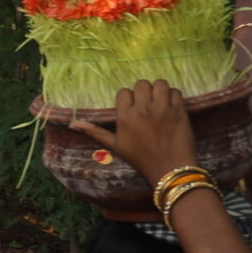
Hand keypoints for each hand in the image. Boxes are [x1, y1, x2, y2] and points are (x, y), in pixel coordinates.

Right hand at [69, 80, 198, 183]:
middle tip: (148, 102)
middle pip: (142, 84)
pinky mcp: (179, 111)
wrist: (170, 169)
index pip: (124, 92)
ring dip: (160, 89)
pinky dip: (173, 95)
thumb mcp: (115, 146)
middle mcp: (142, 109)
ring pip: (160, 83)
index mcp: (125, 117)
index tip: (133, 107)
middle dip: (144, 90)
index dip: (128, 98)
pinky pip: (175, 92)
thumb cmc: (140, 159)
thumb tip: (72, 124)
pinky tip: (172, 105)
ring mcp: (162, 109)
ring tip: (161, 100)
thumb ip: (95, 132)